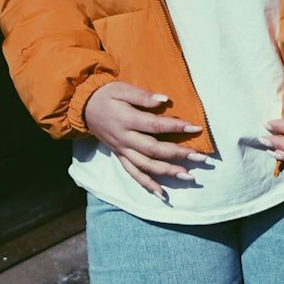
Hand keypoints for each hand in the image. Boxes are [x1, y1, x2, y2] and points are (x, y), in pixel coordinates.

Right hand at [84, 82, 207, 198]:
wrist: (83, 108)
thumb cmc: (106, 96)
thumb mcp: (121, 89)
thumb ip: (142, 96)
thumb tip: (164, 100)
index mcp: (126, 120)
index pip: (155, 126)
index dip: (176, 128)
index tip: (196, 128)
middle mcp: (124, 139)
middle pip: (154, 150)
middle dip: (178, 154)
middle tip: (200, 158)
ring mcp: (122, 151)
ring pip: (146, 166)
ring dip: (167, 172)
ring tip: (188, 176)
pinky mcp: (120, 157)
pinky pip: (133, 174)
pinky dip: (148, 185)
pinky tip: (162, 195)